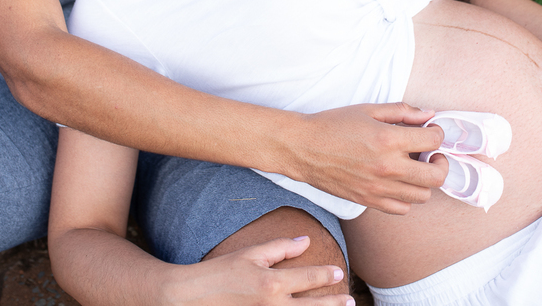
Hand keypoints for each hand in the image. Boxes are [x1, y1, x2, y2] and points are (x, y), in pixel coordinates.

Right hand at [162, 236, 351, 305]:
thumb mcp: (251, 254)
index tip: (339, 273)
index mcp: (271, 284)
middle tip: (350, 301)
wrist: (192, 297)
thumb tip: (305, 241)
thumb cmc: (220, 272)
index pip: (308, 278)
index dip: (327, 275)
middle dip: (333, 304)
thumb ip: (280, 247)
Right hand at [285, 103, 446, 214]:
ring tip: (413, 168)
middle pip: (436, 176)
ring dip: (424, 181)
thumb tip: (428, 115)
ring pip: (423, 196)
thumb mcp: (368, 109)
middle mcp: (388, 167)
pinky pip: (401, 209)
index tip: (431, 131)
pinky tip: (397, 182)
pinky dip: (406, 197)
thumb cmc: (333, 124)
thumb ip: (402, 111)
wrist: (303, 147)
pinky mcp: (368, 201)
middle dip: (440, 163)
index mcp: (389, 139)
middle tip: (431, 154)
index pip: (434, 141)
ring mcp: (378, 188)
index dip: (438, 134)